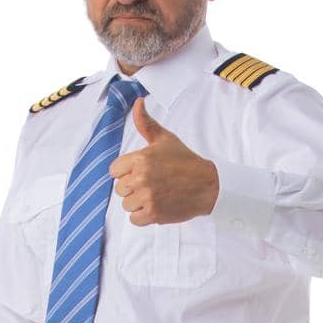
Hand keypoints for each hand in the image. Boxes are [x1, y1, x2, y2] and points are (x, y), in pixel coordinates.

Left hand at [109, 98, 219, 225]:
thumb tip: (138, 103)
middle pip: (120, 189)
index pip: (114, 171)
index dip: (125, 173)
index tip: (140, 173)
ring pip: (127, 205)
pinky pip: (135, 219)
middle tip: (152, 184)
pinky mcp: (154, 213)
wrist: (207, 185)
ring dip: (138, 203)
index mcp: (140, 158)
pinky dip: (143, 216)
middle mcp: (141, 178)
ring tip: (155, 195)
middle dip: (133, 189)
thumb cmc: (185, 161)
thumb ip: (146, 123)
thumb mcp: (165, 139)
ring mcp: (147, 197)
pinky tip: (156, 206)